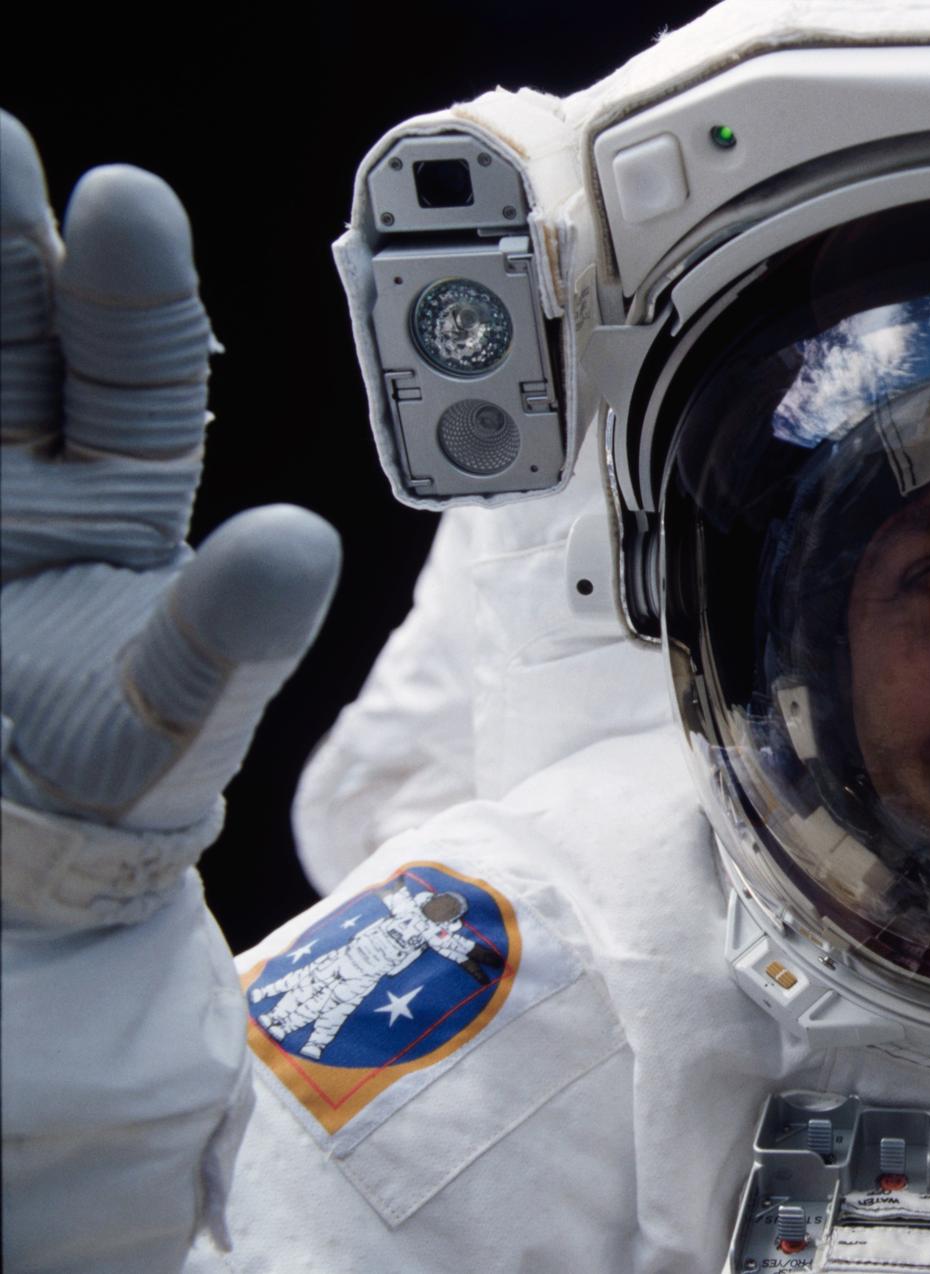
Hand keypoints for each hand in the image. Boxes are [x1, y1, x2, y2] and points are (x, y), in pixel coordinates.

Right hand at [0, 112, 340, 833]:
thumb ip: (232, 631)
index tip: (126, 199)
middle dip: (3, 242)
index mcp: (124, 494)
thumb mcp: (178, 708)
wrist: (16, 850)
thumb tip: (299, 544)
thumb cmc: (119, 771)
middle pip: (15, 334)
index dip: (132, 285)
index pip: (135, 369)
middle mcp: (31, 473)